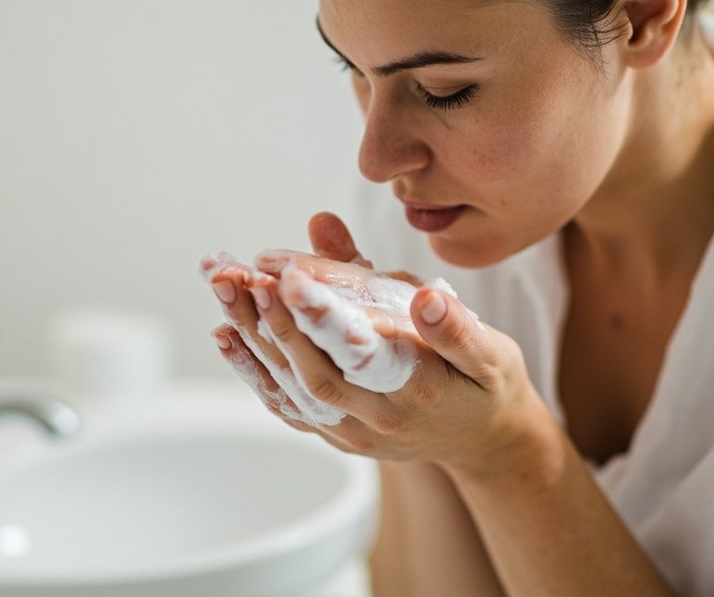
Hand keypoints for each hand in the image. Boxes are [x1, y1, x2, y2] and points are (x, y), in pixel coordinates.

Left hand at [203, 214, 544, 472]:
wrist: (482, 441)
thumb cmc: (486, 383)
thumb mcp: (491, 350)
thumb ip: (455, 322)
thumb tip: (425, 295)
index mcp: (421, 391)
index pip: (364, 353)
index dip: (325, 317)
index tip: (290, 277)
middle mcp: (379, 420)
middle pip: (313, 370)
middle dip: (271, 319)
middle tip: (238, 271)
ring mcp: (352, 432)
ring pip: (290, 385)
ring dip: (251, 335)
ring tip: (222, 283)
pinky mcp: (333, 433)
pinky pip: (285, 403)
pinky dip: (252, 368)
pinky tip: (225, 331)